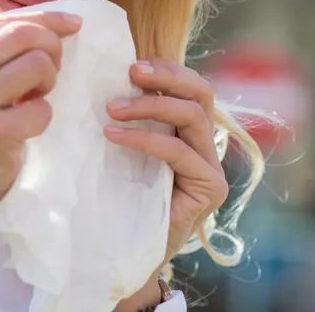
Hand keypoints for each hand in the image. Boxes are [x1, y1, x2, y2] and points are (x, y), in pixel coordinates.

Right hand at [0, 10, 82, 214]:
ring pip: (37, 64)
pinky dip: (43, 118)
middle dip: (52, 47)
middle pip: (22, 34)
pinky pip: (42, 109)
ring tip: (33, 100)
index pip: (0, 21)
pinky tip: (25, 130)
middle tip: (51, 73)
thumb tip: (40, 27)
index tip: (73, 24)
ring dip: (48, 82)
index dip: (44, 18)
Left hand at [104, 58, 229, 295]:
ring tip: (111, 109)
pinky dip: (145, 137)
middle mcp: (207, 146)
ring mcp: (212, 168)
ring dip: (149, 106)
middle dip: (167, 76)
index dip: (167, 69)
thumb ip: (128, 117)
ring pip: (193, 116)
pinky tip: (114, 135)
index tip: (132, 63)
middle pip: (202, 92)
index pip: (192, 86)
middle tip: (130, 72)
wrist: (123, 250)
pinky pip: (179, 151)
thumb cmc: (118, 196)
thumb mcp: (123, 148)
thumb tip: (102, 75)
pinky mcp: (210, 189)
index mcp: (191, 131)